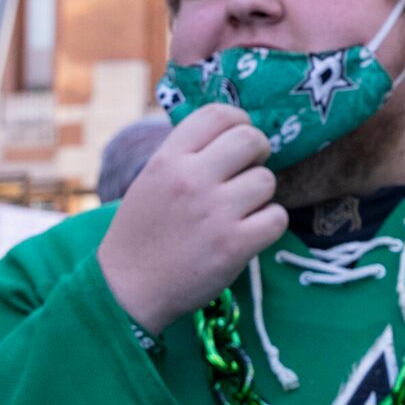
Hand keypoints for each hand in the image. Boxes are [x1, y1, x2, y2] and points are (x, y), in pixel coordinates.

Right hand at [96, 104, 289, 334]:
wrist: (127, 289)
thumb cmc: (142, 234)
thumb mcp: (151, 181)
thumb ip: (186, 156)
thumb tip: (232, 133)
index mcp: (168, 159)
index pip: (218, 114)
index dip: (239, 122)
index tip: (240, 139)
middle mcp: (191, 179)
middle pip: (251, 140)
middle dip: (258, 154)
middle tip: (247, 173)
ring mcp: (215, 212)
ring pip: (267, 181)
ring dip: (260, 196)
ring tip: (239, 211)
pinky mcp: (234, 245)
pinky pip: (277, 218)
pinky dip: (268, 225)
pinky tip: (248, 233)